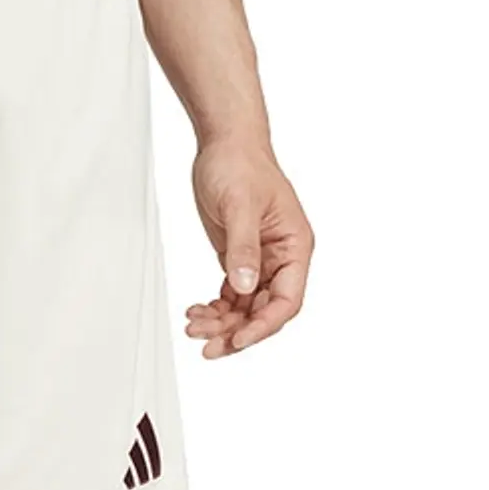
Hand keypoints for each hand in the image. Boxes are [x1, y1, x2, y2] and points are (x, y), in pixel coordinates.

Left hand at [186, 140, 313, 357]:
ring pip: (245, 308)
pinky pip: (231, 296)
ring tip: (194, 327)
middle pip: (264, 311)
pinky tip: (196, 313)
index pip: (286, 300)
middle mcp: (282, 258)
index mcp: (295, 246)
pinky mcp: (240, 258)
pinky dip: (215, 309)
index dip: (263, 325)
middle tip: (207, 345)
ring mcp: (261, 261)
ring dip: (221, 323)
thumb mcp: (240, 206)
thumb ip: (243, 248)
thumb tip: (244, 285)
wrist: (225, 144)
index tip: (237, 339)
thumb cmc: (240, 164)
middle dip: (237, 331)